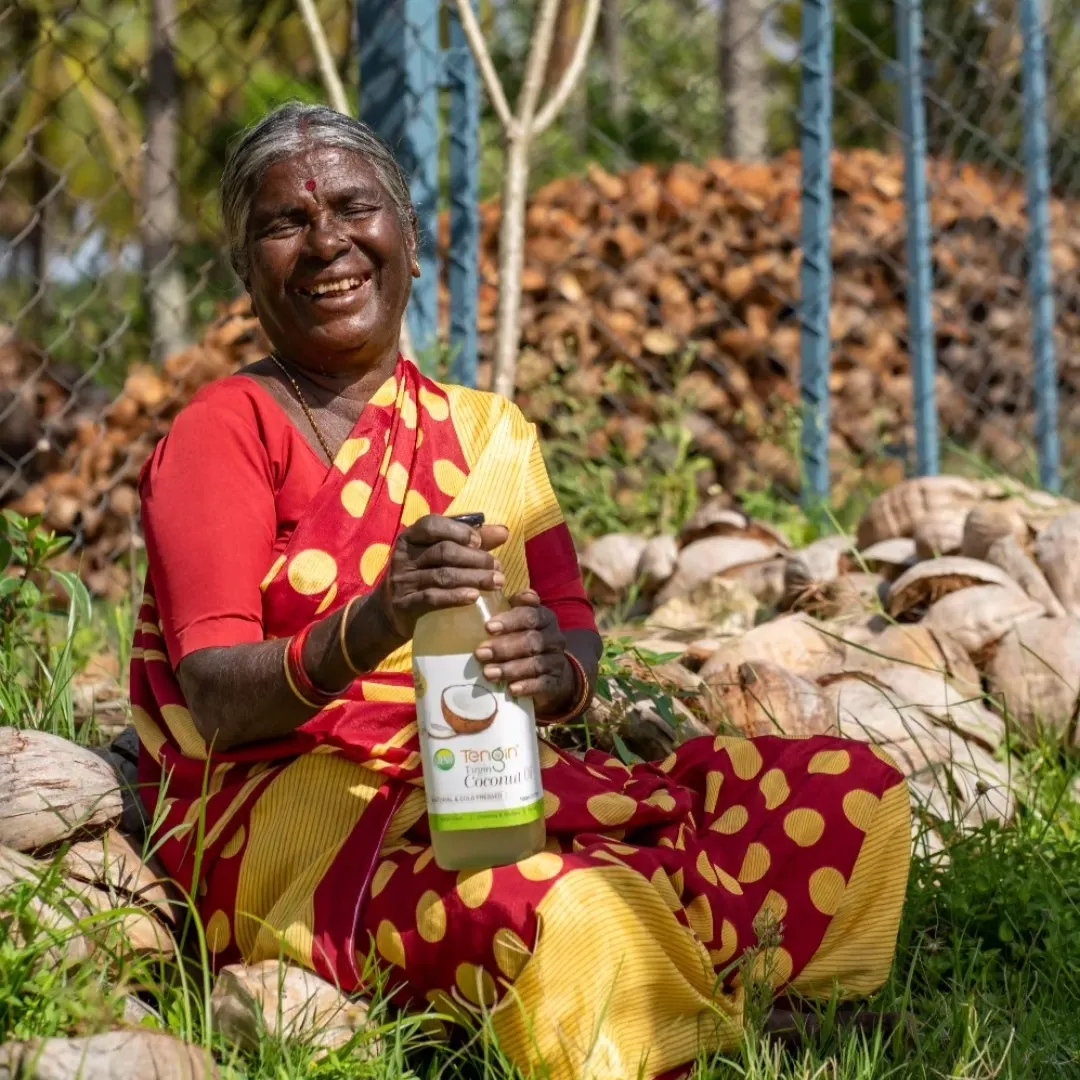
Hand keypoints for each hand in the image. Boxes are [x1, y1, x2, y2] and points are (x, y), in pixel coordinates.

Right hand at [378, 515, 508, 638]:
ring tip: (496, 583)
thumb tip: (503, 532)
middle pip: (443, 551)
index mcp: (411, 537)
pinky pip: (432, 598)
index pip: (432, 525)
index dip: (459, 531)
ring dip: (474, 578)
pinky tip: (474, 597)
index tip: (479, 542)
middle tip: (497, 568)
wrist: (390, 612)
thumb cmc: (423, 576)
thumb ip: (469, 541)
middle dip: (475, 558)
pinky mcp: (405, 604)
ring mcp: (403, 581)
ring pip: (442, 575)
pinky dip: (455, 596)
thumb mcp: (440, 554)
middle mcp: (404, 556)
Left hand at [474, 590, 575, 719]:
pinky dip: (527, 686)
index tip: (488, 627)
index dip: (510, 621)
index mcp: (545, 618)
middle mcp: (554, 638)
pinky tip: (512, 689)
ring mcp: (556, 661)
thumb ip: (510, 607)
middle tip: (480, 653)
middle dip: (504, 647)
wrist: (553, 672)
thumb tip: (488, 591)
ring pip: (536, 663)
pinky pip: (543, 684)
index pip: (531, 615)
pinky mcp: (555, 682)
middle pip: (531, 640)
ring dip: (511, 668)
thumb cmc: (527, 640)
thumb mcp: (521, 622)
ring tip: (488, 673)